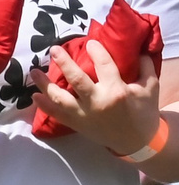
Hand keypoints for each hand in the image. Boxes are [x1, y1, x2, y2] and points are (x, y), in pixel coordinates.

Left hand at [38, 40, 162, 156]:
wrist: (137, 141)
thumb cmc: (144, 112)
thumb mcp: (150, 87)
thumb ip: (145, 67)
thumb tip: (138, 48)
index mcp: (116, 91)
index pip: (104, 66)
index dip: (96, 52)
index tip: (89, 43)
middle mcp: (97, 102)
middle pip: (76, 79)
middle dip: (64, 63)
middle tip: (53, 49)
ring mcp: (84, 114)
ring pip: (59, 97)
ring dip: (44, 84)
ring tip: (34, 71)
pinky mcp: (76, 124)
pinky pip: (56, 114)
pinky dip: (43, 106)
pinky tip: (34, 96)